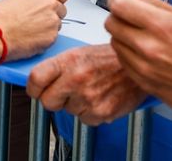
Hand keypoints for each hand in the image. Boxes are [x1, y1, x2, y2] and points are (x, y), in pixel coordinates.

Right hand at [0, 0, 67, 60]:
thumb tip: (36, 4)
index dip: (57, 0)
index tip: (54, 3)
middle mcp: (49, 3)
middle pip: (62, 9)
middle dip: (53, 14)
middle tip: (40, 20)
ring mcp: (52, 20)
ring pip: (58, 24)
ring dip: (49, 27)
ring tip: (32, 30)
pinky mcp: (52, 36)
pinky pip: (53, 37)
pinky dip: (45, 39)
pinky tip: (32, 38)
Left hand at [27, 44, 145, 124]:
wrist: (137, 65)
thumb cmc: (110, 57)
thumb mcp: (81, 52)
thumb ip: (59, 66)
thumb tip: (39, 81)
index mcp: (69, 61)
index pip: (35, 79)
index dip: (33, 87)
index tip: (36, 89)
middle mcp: (76, 79)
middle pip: (47, 101)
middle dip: (54, 99)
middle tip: (66, 91)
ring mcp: (88, 98)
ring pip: (68, 111)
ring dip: (76, 104)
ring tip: (91, 89)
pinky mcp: (101, 112)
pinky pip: (85, 119)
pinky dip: (90, 112)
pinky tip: (100, 97)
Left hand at [105, 0, 171, 117]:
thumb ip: (153, 1)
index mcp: (162, 25)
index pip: (119, 5)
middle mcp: (149, 47)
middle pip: (111, 22)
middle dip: (117, 15)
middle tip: (129, 16)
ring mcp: (143, 66)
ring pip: (113, 41)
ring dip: (121, 34)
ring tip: (139, 35)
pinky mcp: (140, 80)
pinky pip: (121, 59)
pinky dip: (127, 52)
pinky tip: (142, 51)